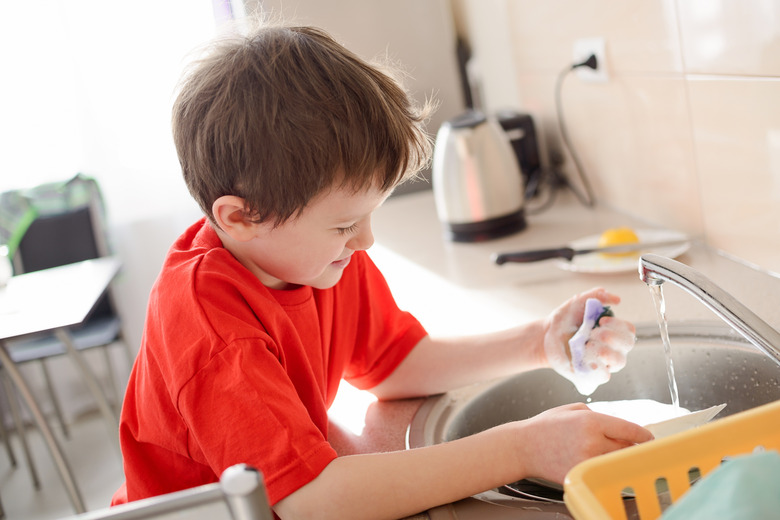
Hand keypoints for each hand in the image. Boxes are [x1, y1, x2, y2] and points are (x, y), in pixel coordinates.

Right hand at [515, 403, 652, 482]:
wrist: (523, 447)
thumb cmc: (546, 426)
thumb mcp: (573, 409)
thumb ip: (599, 416)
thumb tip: (619, 428)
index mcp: (591, 421)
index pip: (630, 429)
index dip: (643, 435)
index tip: (649, 438)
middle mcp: (592, 441)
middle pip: (627, 447)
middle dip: (631, 446)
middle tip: (630, 445)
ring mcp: (587, 461)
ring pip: (616, 461)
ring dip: (618, 457)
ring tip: (609, 452)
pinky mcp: (581, 474)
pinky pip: (602, 471)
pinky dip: (604, 468)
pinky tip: (597, 462)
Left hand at [542, 288, 635, 393]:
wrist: (547, 335)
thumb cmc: (565, 319)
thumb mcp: (578, 302)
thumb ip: (596, 295)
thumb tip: (617, 299)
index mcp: (612, 330)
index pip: (629, 330)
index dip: (618, 325)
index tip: (601, 320)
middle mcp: (612, 347)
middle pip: (627, 345)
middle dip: (613, 337)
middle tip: (593, 333)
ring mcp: (603, 362)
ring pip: (619, 362)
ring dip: (607, 352)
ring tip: (588, 345)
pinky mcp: (591, 374)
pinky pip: (603, 376)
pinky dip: (597, 368)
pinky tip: (585, 360)